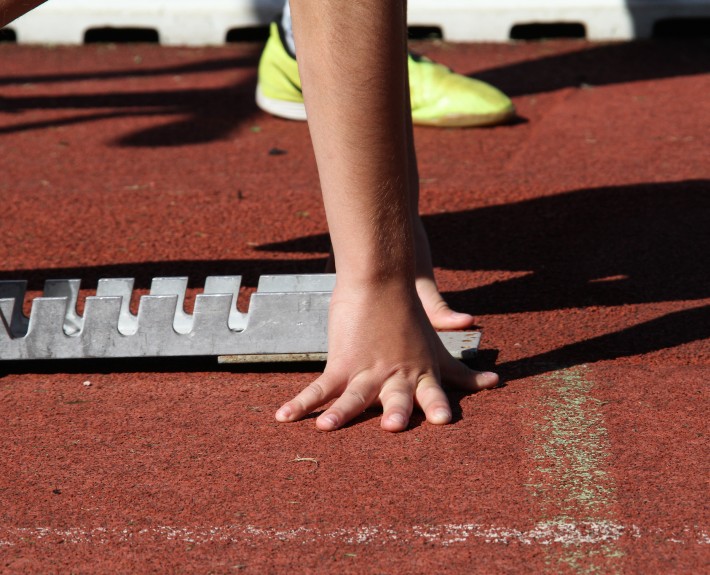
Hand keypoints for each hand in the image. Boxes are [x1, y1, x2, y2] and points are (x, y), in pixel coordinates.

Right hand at [275, 281, 498, 431]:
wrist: (378, 277)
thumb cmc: (405, 305)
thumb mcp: (432, 331)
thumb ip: (457, 356)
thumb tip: (485, 355)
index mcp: (420, 368)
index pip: (434, 390)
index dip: (438, 404)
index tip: (445, 419)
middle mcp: (397, 373)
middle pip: (398, 397)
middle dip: (397, 411)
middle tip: (393, 426)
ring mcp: (367, 369)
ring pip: (354, 396)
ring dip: (339, 413)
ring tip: (326, 429)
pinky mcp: (341, 362)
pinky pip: (319, 388)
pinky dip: (300, 402)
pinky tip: (282, 417)